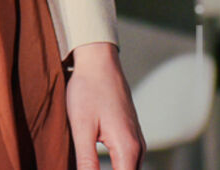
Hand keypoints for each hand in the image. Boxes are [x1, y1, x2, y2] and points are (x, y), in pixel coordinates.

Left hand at [67, 42, 143, 169]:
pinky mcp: (130, 134)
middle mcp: (138, 146)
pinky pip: (127, 160)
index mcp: (127, 148)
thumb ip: (87, 162)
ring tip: (91, 166)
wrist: (99, 60)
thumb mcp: (82, 128)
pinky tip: (98, 168)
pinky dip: (116, 168)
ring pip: (128, 169)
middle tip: (86, 168)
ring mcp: (137, 139)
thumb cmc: (88, 89)